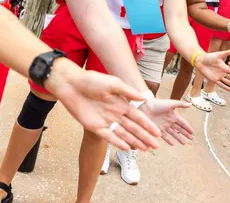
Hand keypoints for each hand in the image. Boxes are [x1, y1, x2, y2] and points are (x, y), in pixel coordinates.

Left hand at [45, 59, 160, 150]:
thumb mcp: (114, 83)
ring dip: (135, 141)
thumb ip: (129, 92)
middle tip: (156, 146)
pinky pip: (109, 137)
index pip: (138, 117)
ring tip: (145, 149)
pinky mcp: (95, 127)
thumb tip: (145, 98)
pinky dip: (118, 142)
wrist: (72, 85)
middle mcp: (116, 113)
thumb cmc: (92, 80)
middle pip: (133, 128)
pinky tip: (127, 148)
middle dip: (145, 137)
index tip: (157, 132)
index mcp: (121, 103)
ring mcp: (106, 121)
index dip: (148, 125)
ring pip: (124, 134)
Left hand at [139, 98, 193, 145]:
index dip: (188, 127)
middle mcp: (169, 121)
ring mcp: (163, 126)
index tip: (193, 132)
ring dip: (179, 138)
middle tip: (191, 139)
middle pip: (179, 129)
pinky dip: (168, 140)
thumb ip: (180, 104)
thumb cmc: (157, 104)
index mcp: (173, 115)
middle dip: (185, 134)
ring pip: (173, 134)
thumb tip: (190, 104)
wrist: (144, 108)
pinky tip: (172, 144)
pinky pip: (165, 136)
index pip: (182, 123)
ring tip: (184, 143)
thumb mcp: (170, 103)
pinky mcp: (157, 130)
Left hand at [194, 49, 229, 90]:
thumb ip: (226, 53)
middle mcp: (223, 72)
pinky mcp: (214, 80)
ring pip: (228, 82)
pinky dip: (225, 87)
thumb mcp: (218, 55)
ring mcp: (219, 76)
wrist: (201, 61)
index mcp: (225, 66)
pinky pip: (221, 84)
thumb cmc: (209, 57)